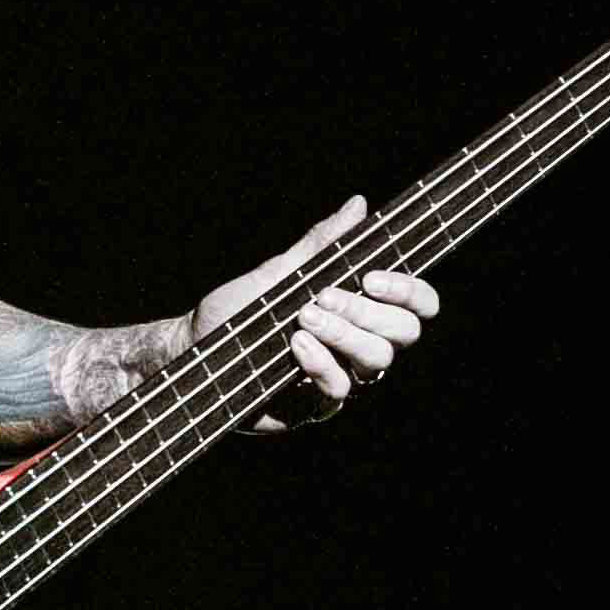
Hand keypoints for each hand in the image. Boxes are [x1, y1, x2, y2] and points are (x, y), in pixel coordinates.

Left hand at [190, 194, 440, 432]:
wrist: (193, 347)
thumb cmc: (237, 308)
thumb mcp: (280, 271)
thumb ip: (321, 245)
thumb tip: (358, 205)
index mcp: (362, 310)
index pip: (416, 304)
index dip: (410, 291)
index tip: (372, 278)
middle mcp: (361, 344)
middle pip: (403, 333)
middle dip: (370, 312)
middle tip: (327, 295)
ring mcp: (342, 375)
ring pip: (376, 362)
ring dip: (344, 335)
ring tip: (305, 317)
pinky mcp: (316, 404)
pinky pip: (338, 389)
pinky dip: (320, 363)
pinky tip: (296, 345)